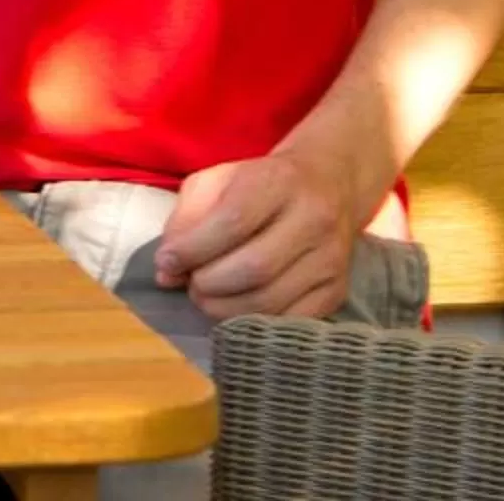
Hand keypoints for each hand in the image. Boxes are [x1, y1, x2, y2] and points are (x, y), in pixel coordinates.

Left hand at [152, 148, 364, 320]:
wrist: (329, 184)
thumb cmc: (261, 183)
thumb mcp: (218, 181)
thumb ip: (187, 219)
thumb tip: (166, 272)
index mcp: (279, 181)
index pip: (233, 221)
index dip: (193, 249)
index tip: (166, 262)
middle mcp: (313, 219)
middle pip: (253, 268)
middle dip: (207, 284)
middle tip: (189, 283)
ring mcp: (330, 259)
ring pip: (269, 301)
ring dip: (224, 308)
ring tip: (206, 296)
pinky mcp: (337, 291)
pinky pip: (288, 321)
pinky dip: (252, 322)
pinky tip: (236, 307)